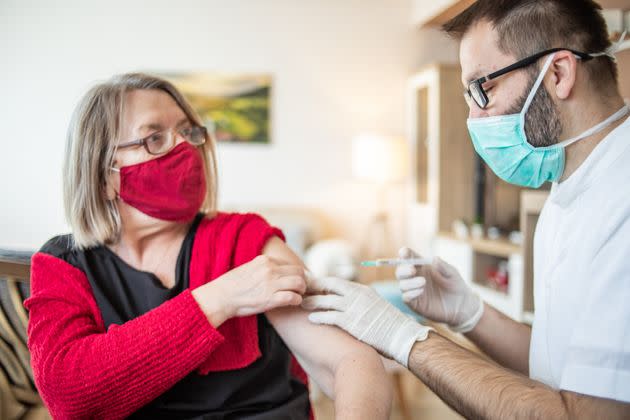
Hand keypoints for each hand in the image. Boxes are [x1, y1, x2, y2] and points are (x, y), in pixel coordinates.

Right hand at [192, 255, 306, 326]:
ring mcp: (271, 284)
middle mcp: (270, 269)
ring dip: (302, 290)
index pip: (289, 264)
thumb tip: (275, 272)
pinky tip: (294, 302)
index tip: (296, 279)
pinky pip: (293, 297)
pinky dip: (297, 300)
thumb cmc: (232, 285)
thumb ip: (263, 268)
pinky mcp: (271, 298)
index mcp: (265, 260)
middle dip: (303, 280)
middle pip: (298, 271)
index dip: (295, 273)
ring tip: (299, 295)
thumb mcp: (248, 268)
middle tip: (302, 288)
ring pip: (299, 283)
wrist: (220, 297)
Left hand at [302, 276, 431, 366]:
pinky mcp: (352, 322)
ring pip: (326, 300)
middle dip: (313, 286)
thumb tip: (348, 302)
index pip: (337, 282)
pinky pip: (330, 317)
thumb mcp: (374, 305)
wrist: (401, 335)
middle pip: (329, 285)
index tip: (310, 283)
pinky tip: (311, 319)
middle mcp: (357, 295)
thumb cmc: (388, 324)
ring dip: (312, 302)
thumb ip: (360, 301)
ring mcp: (354, 308)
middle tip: (301, 288)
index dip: (322, 282)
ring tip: (301, 303)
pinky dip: (319, 316)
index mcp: (362, 290)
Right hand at [397, 247, 482, 332]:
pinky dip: (410, 293)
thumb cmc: (455, 285)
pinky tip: (420, 291)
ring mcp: (413, 291)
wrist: (461, 305)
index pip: (409, 257)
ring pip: (402, 284)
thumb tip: (433, 259)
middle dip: (404, 269)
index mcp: (422, 266)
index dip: (404, 253)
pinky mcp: (415, 303)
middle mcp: (414, 277)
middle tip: (413, 270)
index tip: (404, 252)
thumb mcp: (452, 274)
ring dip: (410, 282)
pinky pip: (406, 297)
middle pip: (400, 271)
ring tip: (423, 282)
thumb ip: (443, 266)